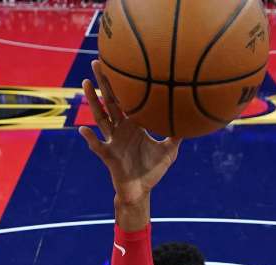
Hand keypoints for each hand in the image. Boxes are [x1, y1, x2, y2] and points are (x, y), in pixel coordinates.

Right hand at [79, 60, 180, 207]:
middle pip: (109, 101)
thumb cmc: (152, 170)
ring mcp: (112, 141)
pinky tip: (83, 129)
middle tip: (97, 62)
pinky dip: (90, 138)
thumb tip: (192, 120)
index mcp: (133, 125)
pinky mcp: (108, 156)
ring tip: (85, 84)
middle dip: (103, 82)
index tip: (119, 63)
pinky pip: (98, 146)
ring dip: (92, 101)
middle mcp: (120, 129)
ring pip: (100, 117)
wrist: (141, 191)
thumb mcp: (169, 150)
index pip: (126, 100)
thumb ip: (177, 134)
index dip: (121, 83)